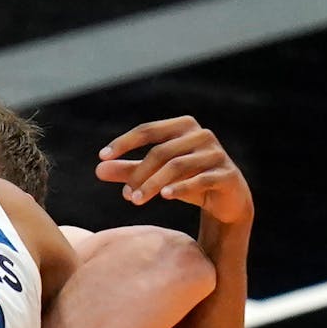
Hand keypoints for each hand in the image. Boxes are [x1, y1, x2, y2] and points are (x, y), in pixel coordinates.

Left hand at [95, 116, 252, 224]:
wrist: (228, 200)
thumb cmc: (189, 180)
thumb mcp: (156, 175)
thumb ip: (129, 170)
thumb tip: (98, 169)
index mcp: (183, 126)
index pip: (148, 130)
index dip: (124, 142)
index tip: (102, 156)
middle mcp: (201, 135)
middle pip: (161, 151)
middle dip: (139, 173)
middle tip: (125, 195)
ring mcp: (216, 153)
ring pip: (177, 165)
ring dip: (153, 183)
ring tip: (135, 200)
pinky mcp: (227, 174)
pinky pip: (201, 179)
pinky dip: (181, 187)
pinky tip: (164, 196)